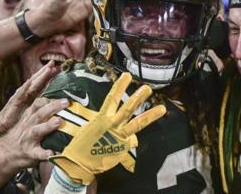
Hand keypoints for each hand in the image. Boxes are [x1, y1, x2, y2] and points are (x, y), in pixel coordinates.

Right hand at [0, 61, 58, 133]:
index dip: (48, 75)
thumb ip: (43, 107)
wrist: (2, 126)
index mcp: (31, 96)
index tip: (57, 67)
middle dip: (45, 71)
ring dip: (39, 77)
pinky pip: (19, 95)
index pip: (41, 83)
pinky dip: (24, 88)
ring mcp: (20, 97)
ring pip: (31, 85)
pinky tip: (28, 82)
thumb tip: (56, 104)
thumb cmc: (18, 120)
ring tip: (48, 69)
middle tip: (53, 62)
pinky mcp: (13, 103)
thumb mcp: (33, 113)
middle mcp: (26, 94)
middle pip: (37, 80)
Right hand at [0, 97, 69, 169]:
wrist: (4, 154)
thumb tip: (60, 99)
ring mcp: (28, 139)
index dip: (49, 98)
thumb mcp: (28, 119)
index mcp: (29, 116)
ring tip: (58, 121)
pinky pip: (38, 153)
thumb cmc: (22, 134)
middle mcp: (28, 125)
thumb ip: (42, 110)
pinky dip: (44, 154)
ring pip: (38, 130)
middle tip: (66, 102)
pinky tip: (52, 154)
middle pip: (40, 113)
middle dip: (53, 106)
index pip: (38, 103)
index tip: (62, 94)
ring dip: (48, 125)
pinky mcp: (30, 153)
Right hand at [49, 73, 165, 184]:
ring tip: (162, 108)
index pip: (112, 98)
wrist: (79, 163)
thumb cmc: (82, 145)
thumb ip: (105, 123)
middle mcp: (112, 125)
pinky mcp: (123, 147)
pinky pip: (132, 141)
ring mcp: (119, 137)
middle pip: (127, 109)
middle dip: (138, 97)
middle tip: (148, 88)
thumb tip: (111, 119)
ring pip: (137, 124)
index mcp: (102, 119)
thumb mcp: (91, 128)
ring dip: (150, 115)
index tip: (127, 75)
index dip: (120, 86)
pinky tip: (136, 141)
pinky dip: (134, 140)